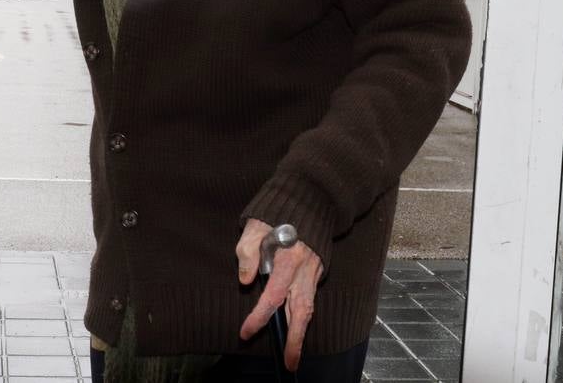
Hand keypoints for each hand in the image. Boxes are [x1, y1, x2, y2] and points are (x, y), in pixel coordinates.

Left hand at [237, 218, 322, 371]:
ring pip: (309, 308)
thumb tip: (246, 280)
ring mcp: (313, 272)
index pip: (273, 296)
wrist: (310, 199)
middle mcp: (304, 270)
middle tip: (289, 362)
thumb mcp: (256, 226)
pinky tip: (296, 328)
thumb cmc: (277, 212)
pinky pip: (310, 299)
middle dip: (295, 340)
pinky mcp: (317, 272)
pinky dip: (303, 317)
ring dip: (301, 333)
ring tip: (294, 355)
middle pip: (301, 311)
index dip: (259, 317)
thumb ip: (247, 252)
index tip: (246, 332)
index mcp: (288, 259)